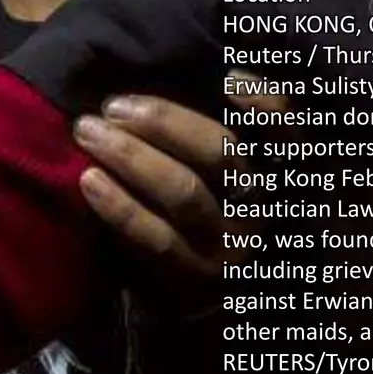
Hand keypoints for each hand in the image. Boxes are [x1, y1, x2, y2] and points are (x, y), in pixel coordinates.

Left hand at [73, 71, 291, 304]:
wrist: (185, 297)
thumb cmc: (195, 208)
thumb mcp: (216, 170)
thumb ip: (205, 128)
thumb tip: (195, 76)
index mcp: (271, 174)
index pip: (284, 131)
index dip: (264, 102)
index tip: (226, 76)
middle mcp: (257, 207)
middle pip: (219, 152)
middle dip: (163, 121)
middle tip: (113, 105)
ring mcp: (226, 245)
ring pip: (184, 191)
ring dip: (132, 156)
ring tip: (89, 132)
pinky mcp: (192, 275)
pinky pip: (155, 238)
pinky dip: (120, 206)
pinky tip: (89, 180)